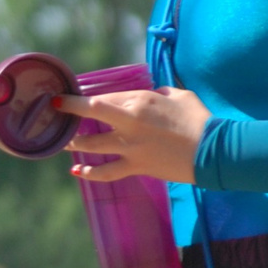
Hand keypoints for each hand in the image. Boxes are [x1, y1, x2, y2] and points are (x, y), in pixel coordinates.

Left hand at [59, 89, 210, 185]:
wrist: (212, 151)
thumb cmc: (199, 119)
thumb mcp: (178, 95)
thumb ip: (159, 93)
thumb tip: (151, 95)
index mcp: (140, 101)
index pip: (103, 98)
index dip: (81, 98)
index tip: (65, 97)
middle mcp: (129, 122)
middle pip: (91, 115)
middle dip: (68, 113)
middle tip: (54, 113)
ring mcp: (130, 146)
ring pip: (92, 145)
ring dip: (75, 143)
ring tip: (64, 143)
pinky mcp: (136, 166)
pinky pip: (107, 172)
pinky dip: (90, 174)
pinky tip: (76, 172)